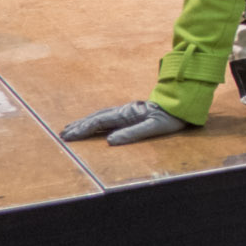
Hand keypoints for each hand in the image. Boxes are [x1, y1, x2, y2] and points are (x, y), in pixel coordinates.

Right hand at [60, 101, 189, 145]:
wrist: (183, 103)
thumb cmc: (170, 117)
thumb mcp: (153, 127)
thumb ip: (132, 134)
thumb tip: (110, 141)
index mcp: (126, 114)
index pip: (98, 122)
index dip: (82, 130)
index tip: (68, 137)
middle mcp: (123, 110)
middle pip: (95, 118)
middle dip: (78, 126)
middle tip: (62, 134)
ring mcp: (127, 110)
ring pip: (100, 116)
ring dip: (85, 122)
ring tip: (71, 129)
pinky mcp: (131, 112)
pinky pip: (108, 116)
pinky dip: (96, 120)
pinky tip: (94, 124)